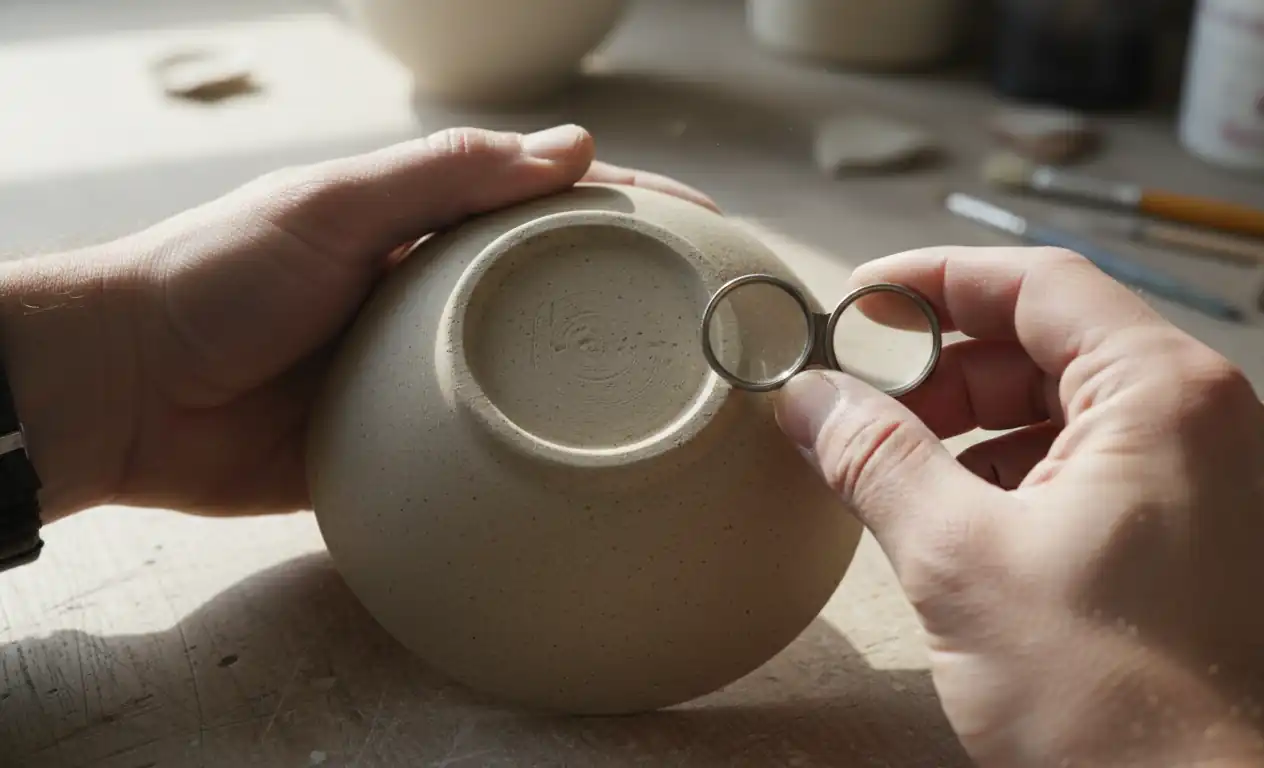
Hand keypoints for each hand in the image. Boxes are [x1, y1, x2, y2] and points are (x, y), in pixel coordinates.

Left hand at [0, 124, 716, 520]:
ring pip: (530, 378)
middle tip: (713, 328)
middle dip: (633, 299)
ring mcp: (424, 376)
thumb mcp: (333, 206)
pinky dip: (533, 461)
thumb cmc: (217, 276)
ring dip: (593, 387)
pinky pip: (485, 454)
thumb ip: (445, 177)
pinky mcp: (403, 448)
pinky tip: (587, 478)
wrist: (127, 392)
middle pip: (555, 291)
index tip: (707, 228)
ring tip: (678, 410)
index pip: (550, 204)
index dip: (631, 206)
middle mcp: (436, 298)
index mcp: (426, 228)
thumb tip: (572, 147)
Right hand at [773, 247, 1263, 765]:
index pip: (1039, 284)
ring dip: (985, 426)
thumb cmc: (1112, 706)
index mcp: (1171, 396)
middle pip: (1060, 345)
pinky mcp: (1227, 542)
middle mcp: (1221, 422)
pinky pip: (1116, 469)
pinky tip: (972, 521)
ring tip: (905, 471)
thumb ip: (874, 460)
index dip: (935, 281)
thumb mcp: (960, 564)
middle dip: (949, 369)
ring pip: (1086, 410)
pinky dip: (1034, 475)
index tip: (860, 302)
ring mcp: (1235, 484)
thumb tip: (808, 398)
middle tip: (864, 403)